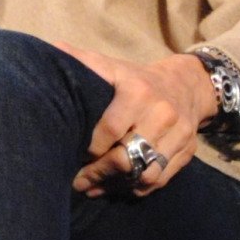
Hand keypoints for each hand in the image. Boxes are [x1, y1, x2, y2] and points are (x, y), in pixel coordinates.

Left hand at [53, 44, 218, 197]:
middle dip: (98, 172)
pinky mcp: (186, 152)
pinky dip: (136, 189)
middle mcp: (162, 114)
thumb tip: (51, 50)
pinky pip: (160, 180)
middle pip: (128, 157)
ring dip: (116, 186)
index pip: (111, 128)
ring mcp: (178, 135)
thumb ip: (81, 61)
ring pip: (145, 174)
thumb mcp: (111, 66)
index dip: (91, 147)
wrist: (187, 84)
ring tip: (94, 189)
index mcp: (138, 92)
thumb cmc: (136, 79)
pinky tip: (116, 189)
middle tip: (78, 182)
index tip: (74, 153)